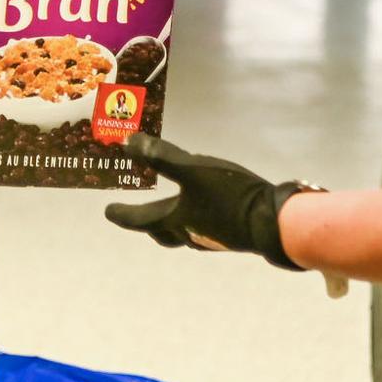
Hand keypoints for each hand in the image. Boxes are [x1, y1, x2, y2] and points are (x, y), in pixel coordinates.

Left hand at [104, 134, 311, 270]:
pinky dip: (199, 220)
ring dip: (174, 223)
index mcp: (175, 220)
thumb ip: (160, 157)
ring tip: (175, 210)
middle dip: (149, 225)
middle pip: (163, 233)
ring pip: (185, 234)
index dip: (122, 213)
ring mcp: (214, 238)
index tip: (108, 212)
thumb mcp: (192, 169)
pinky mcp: (234, 236)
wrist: (273, 223)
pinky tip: (210, 210)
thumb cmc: (229, 196)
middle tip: (140, 218)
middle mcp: (191, 234)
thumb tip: (127, 143)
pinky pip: (207, 230)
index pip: (140, 219)